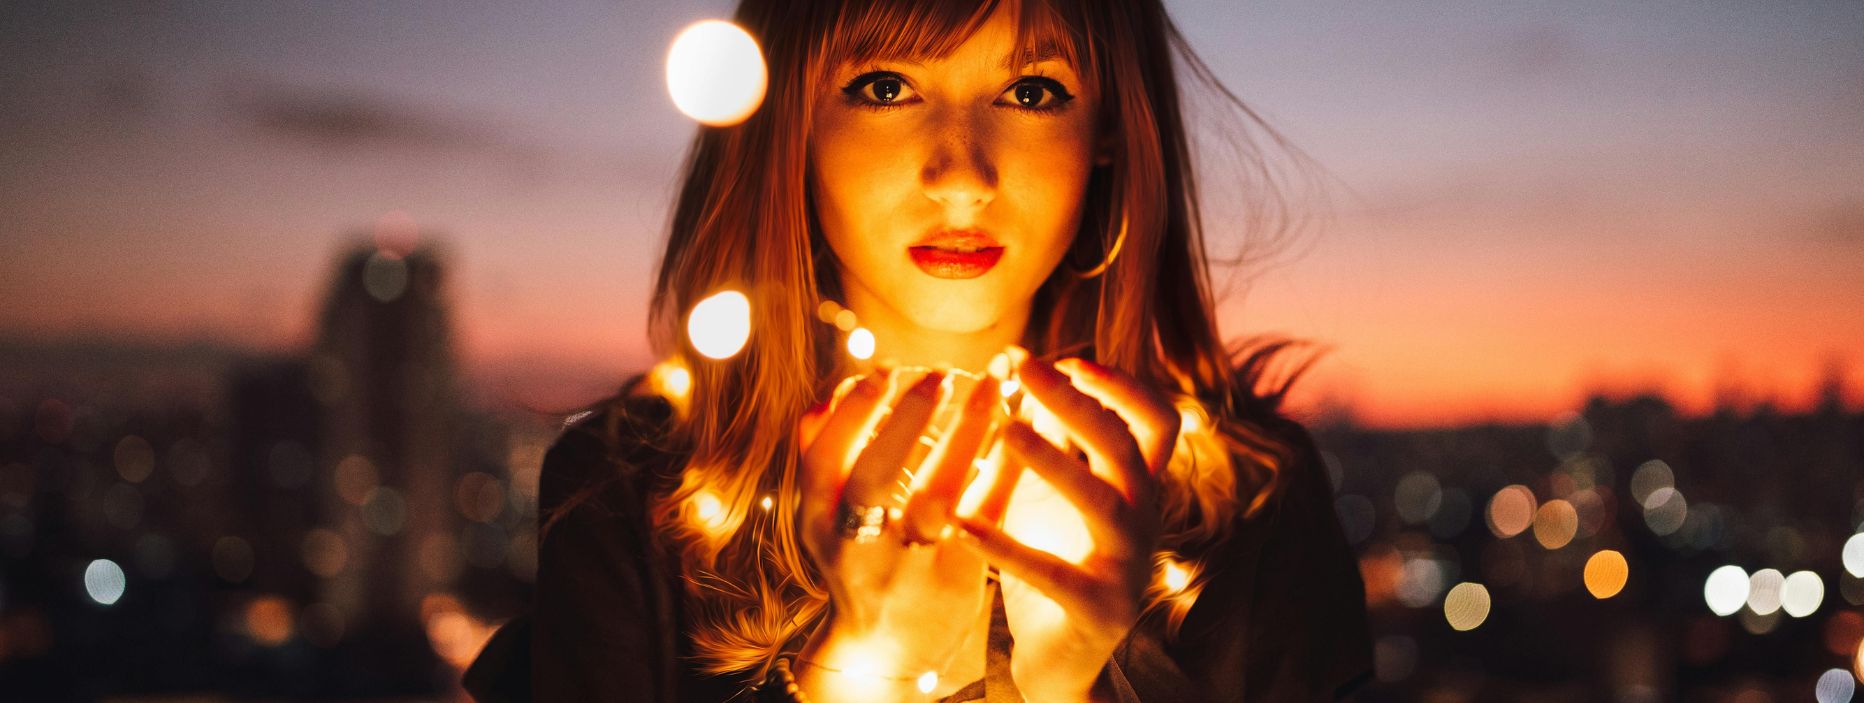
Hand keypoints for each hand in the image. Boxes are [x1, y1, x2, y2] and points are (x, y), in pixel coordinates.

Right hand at [794, 368, 1003, 700]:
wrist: (885, 648)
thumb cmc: (857, 559)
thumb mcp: (824, 515)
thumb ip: (823, 454)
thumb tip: (842, 384)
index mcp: (817, 522)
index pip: (822, 459)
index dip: (853, 412)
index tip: (886, 369)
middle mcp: (856, 548)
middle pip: (872, 479)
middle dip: (904, 422)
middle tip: (938, 373)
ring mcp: (908, 567)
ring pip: (936, 498)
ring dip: (966, 436)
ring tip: (992, 385)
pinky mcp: (957, 580)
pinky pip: (986, 515)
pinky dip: (1004, 466)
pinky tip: (1021, 428)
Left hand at [954, 357, 1179, 702]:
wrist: (1059, 657)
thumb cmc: (1054, 559)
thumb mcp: (1050, 492)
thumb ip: (1050, 437)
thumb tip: (1028, 368)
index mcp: (1139, 488)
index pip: (1158, 422)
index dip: (1123, 385)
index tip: (1070, 360)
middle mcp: (1145, 520)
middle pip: (1125, 446)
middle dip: (1075, 401)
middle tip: (1023, 368)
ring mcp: (1127, 566)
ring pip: (1103, 501)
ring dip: (1054, 459)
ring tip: (1004, 429)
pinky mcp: (1097, 610)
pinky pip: (1052, 573)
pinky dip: (1006, 547)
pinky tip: (962, 524)